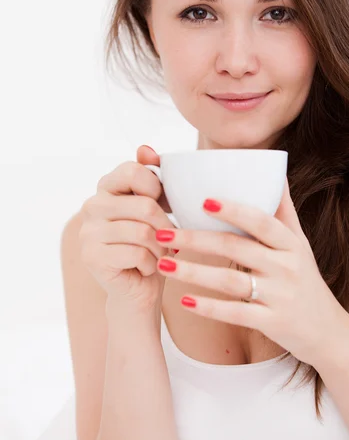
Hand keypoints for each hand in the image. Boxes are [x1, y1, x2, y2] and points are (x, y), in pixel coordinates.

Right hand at [78, 146, 176, 313]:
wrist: (139, 291)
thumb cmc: (152, 246)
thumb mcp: (156, 209)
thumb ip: (151, 177)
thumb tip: (146, 148)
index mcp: (106, 188)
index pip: (133, 170)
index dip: (157, 188)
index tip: (163, 206)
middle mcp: (91, 205)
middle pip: (145, 206)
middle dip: (167, 228)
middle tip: (169, 241)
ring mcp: (88, 231)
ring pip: (144, 233)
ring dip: (161, 250)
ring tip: (160, 256)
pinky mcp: (91, 256)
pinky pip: (137, 254)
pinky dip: (152, 265)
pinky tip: (147, 269)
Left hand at [155, 178, 345, 366]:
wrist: (328, 331)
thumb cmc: (305, 279)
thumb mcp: (300, 243)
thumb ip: (283, 210)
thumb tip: (274, 170)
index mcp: (291, 243)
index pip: (261, 220)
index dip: (233, 210)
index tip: (203, 200)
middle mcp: (287, 266)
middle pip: (236, 247)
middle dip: (196, 239)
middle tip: (162, 233)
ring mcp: (280, 295)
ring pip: (230, 281)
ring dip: (194, 273)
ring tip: (163, 265)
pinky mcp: (273, 322)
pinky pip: (236, 313)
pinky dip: (210, 308)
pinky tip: (184, 301)